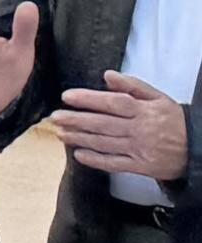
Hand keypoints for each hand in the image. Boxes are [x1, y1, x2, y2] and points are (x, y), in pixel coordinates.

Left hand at [56, 79, 193, 187]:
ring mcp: (140, 150)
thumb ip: (133, 86)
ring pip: (105, 144)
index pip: (112, 103)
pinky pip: (115, 164)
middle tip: (55, 117)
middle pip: (104, 124)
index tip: (67, 96)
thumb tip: (107, 75)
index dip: (88, 99)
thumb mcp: (158, 98)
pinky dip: (96, 160)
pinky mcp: (141, 167)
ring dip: (80, 139)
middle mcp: (140, 130)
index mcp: (144, 111)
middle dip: (77, 120)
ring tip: (61, 133)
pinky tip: (79, 154)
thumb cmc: (173, 120)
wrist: (196, 147)